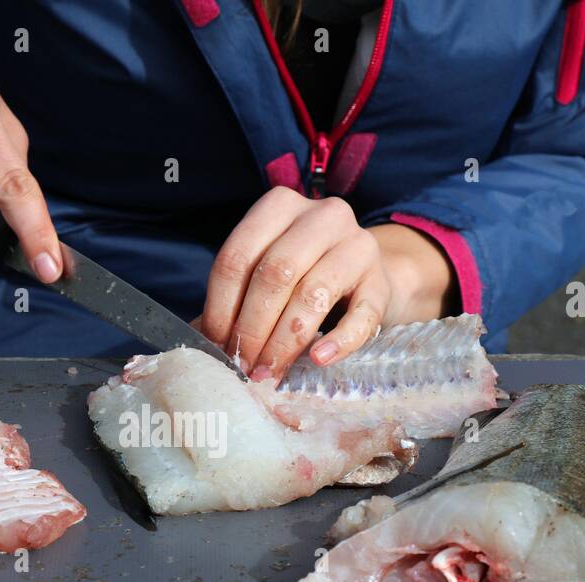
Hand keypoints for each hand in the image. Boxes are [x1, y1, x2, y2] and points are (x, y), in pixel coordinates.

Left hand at [199, 187, 457, 378]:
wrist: (370, 279)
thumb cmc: (305, 278)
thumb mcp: (268, 277)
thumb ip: (235, 301)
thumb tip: (202, 343)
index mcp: (279, 206)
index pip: (237, 256)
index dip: (220, 306)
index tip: (215, 345)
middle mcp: (322, 216)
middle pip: (275, 273)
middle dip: (252, 327)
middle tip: (242, 365)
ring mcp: (357, 244)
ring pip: (313, 292)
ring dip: (285, 341)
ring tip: (268, 372)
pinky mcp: (382, 281)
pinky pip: (361, 314)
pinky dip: (339, 340)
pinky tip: (319, 359)